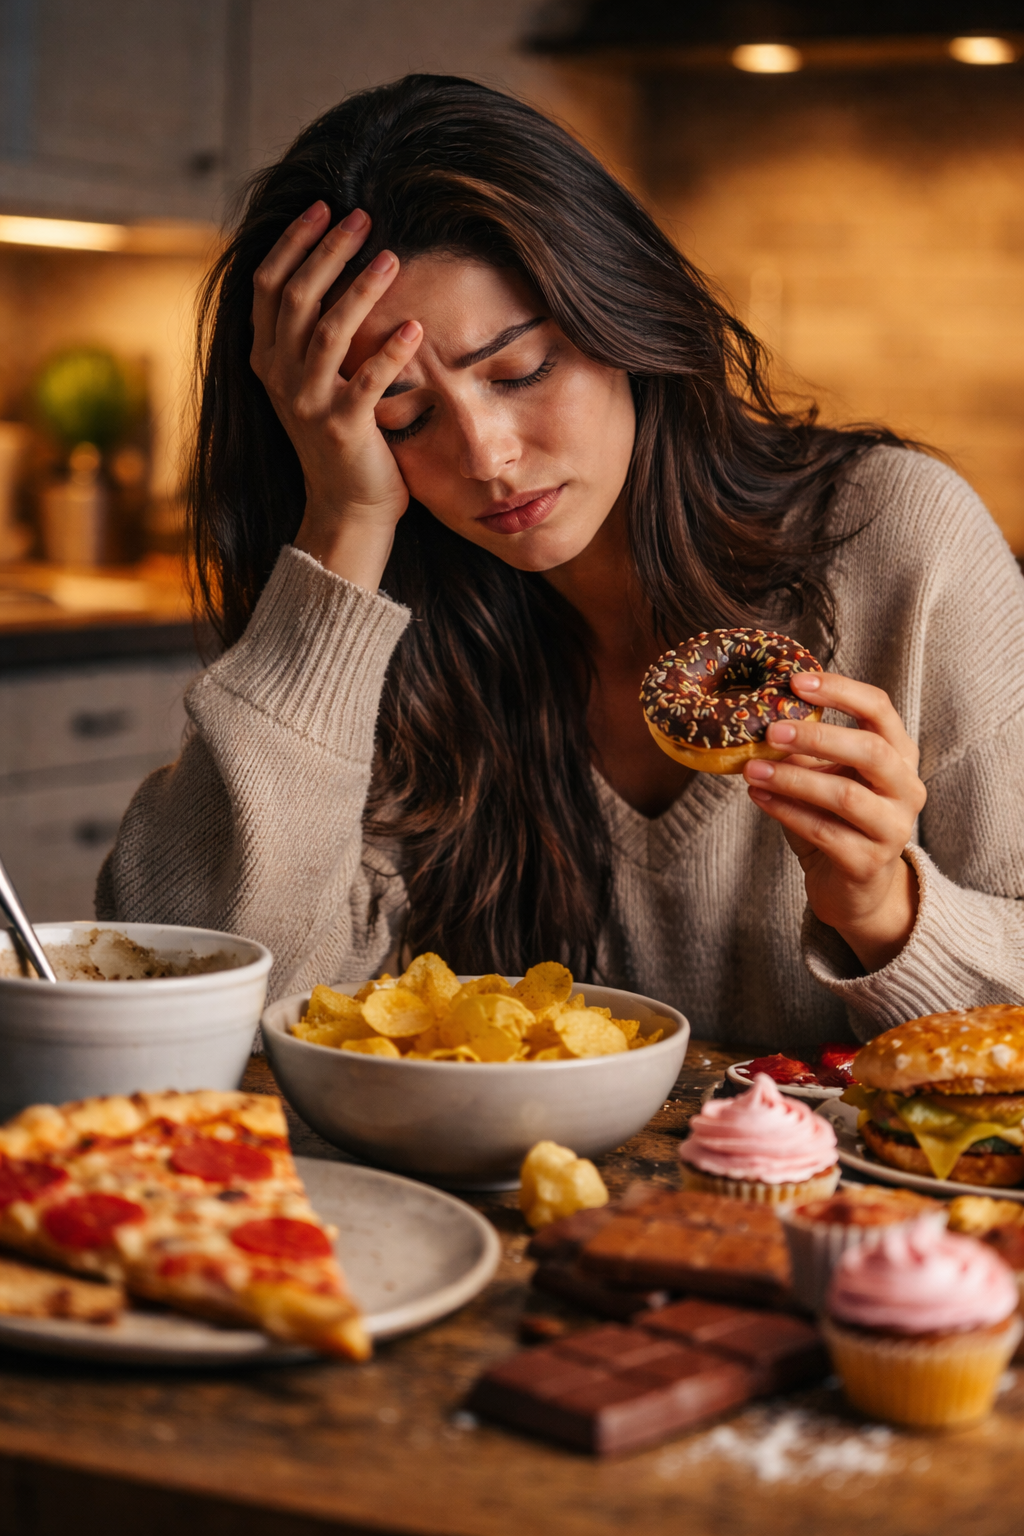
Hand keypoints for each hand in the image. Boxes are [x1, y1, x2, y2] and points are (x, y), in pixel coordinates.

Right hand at [250, 201, 422, 588]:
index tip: (324, 207)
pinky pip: (367, 380)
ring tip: (392, 258)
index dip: (294, 241)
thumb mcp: (311, 381)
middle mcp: (278, 376)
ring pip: (328, 329)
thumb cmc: (340, 437)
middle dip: (329, 250)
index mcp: (266, 358)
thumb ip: (309, 335)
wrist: (346, 507)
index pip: (270, 284)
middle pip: (297, 295)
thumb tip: (328, 271)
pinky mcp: (343, 427)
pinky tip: (415, 327)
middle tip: (363, 217)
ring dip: (361, 288)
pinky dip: (391, 351)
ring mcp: (307, 403)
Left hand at [742, 672, 927, 971]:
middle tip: (771, 730)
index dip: (840, 690)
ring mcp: (893, 828)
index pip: (880, 709)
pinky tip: (758, 797)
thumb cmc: (836, 819)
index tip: (796, 681)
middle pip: (871, 750)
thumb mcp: (828, 773)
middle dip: (817, 736)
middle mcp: (906, 788)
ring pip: (845, 795)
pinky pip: (824, 831)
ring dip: (792, 779)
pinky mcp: (868, 863)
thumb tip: (760, 712)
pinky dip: (785, 811)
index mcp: (899, 754)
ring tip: (752, 769)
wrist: (853, 886)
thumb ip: (808, 746)